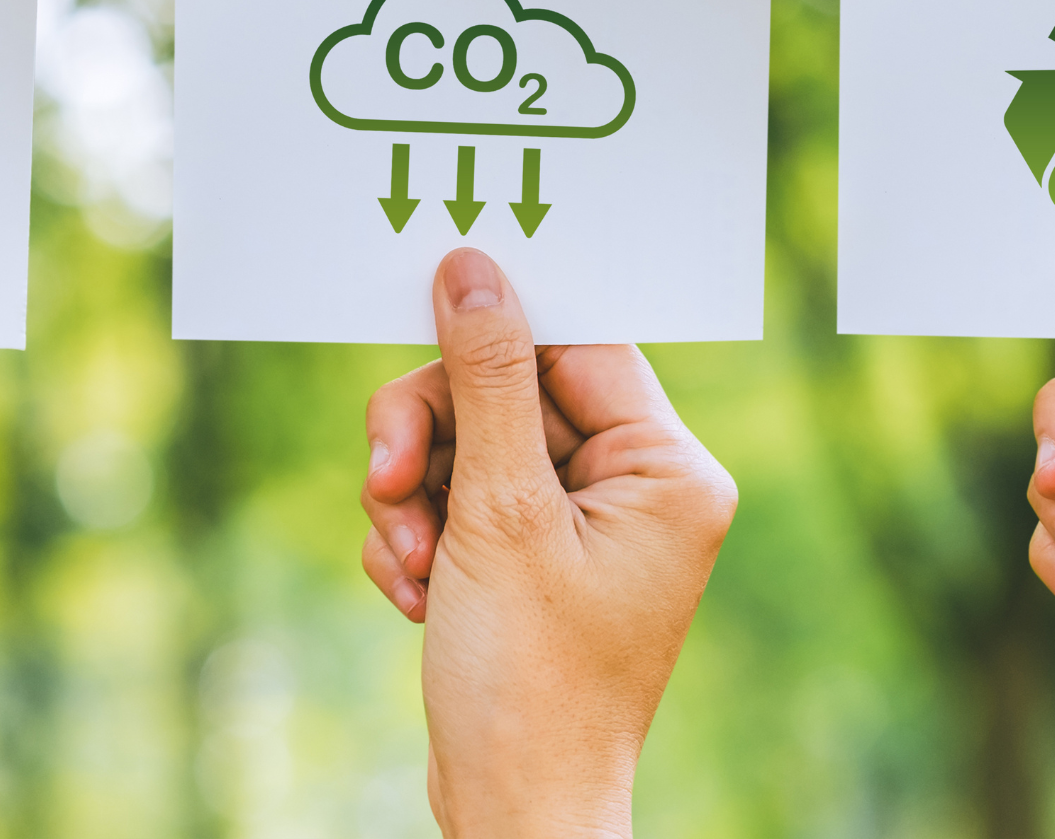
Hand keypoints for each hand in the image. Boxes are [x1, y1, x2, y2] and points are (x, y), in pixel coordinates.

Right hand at [358, 249, 737, 836]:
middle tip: (387, 482)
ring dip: (416, 497)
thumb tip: (475, 270)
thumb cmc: (529, 681)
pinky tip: (412, 595)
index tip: (422, 321)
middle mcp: (638, 491)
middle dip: (433, 438)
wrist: (513, 812)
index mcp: (667, 471)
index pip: (577, 346)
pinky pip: (461, 503)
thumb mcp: (498, 512)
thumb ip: (486, 380)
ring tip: (406, 562)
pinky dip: (421, 538)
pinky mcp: (534, 563)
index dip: (494, 334)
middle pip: (510, 392)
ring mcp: (584, 530)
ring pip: (471, 447)